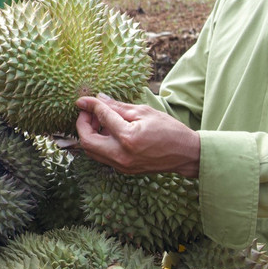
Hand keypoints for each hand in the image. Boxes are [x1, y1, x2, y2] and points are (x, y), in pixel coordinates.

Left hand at [74, 94, 200, 177]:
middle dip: (82, 124)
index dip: (90, 106)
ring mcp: (122, 165)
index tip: (83, 99)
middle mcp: (122, 155)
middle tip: (87, 112)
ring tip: (98, 121)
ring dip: (89, 135)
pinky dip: (99, 143)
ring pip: (92, 152)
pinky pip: (102, 156)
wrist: (186, 154)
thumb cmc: (169, 130)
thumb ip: (118, 107)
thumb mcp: (144, 112)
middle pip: (87, 141)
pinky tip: (107, 132)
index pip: (102, 117)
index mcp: (128, 138)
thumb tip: (99, 99)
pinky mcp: (124, 170)